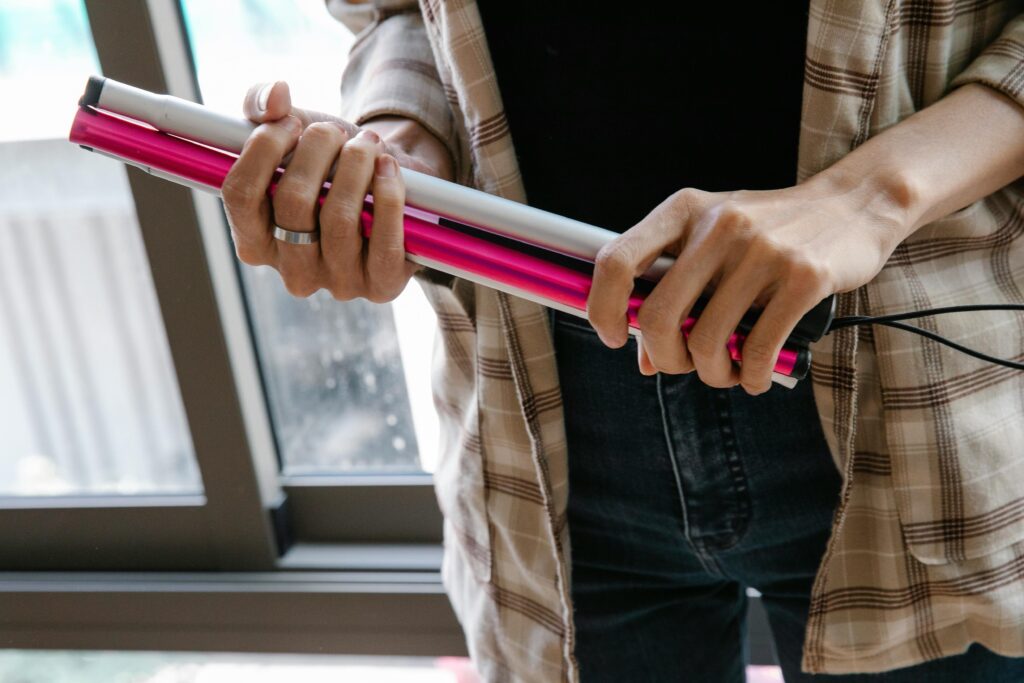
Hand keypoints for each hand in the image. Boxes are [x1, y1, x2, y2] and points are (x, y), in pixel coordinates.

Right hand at [222, 81, 453, 301]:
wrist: (393, 183)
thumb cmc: (333, 162)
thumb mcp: (295, 129)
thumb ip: (264, 105)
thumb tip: (275, 96)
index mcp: (255, 240)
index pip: (239, 195)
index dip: (264, 148)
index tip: (291, 122)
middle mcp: (292, 272)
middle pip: (291, 203)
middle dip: (317, 150)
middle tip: (334, 131)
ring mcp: (337, 283)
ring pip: (339, 219)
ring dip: (356, 164)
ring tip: (366, 143)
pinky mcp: (381, 286)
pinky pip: (384, 242)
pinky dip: (388, 194)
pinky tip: (387, 167)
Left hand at [586, 176, 910, 394]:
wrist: (855, 204)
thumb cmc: (770, 234)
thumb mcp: (714, 242)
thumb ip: (675, 291)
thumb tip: (644, 360)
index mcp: (684, 210)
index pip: (616, 261)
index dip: (603, 309)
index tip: (616, 337)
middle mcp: (718, 225)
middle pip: (658, 316)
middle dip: (665, 358)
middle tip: (682, 366)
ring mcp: (762, 250)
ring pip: (708, 340)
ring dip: (713, 373)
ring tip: (727, 373)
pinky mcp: (804, 276)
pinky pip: (760, 348)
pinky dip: (753, 376)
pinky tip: (756, 377)